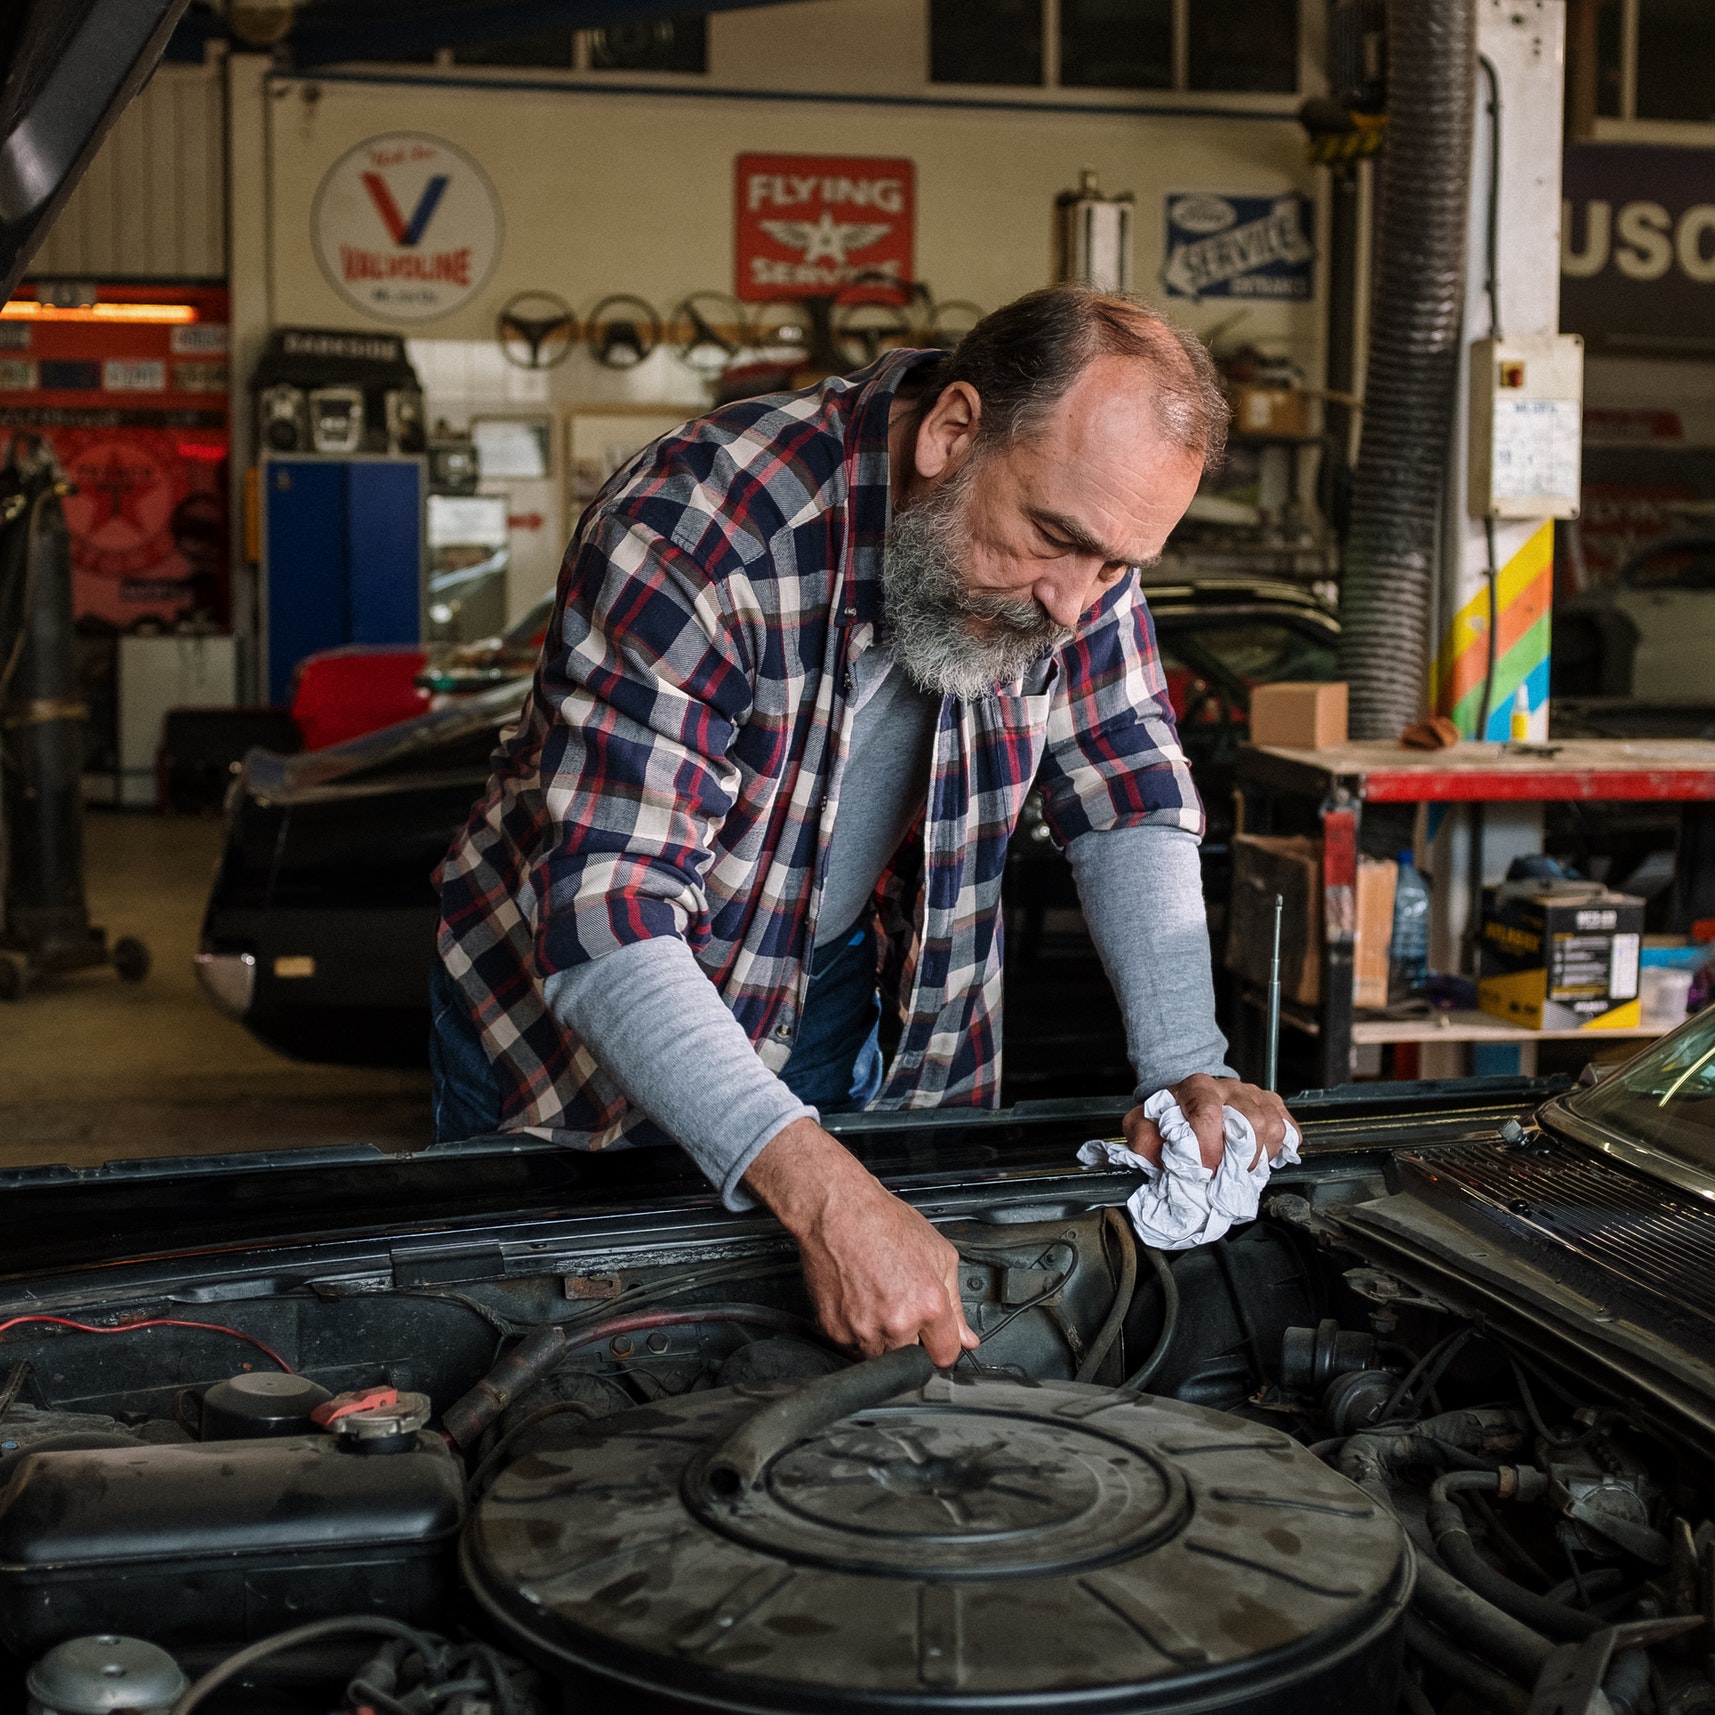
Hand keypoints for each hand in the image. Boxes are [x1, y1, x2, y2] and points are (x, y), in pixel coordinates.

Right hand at [744, 1117, 979, 1366]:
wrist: (837, 1211)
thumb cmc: (884, 1223)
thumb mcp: (938, 1253)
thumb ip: (956, 1303)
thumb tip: (967, 1338)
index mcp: (928, 1305)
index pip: (945, 1356)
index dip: (942, 1345)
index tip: (936, 1339)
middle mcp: (895, 1323)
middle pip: (910, 1360)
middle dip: (911, 1341)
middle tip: (901, 1309)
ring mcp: (862, 1329)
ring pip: (878, 1357)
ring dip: (882, 1339)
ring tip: (878, 1301)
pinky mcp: (834, 1330)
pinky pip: (850, 1345)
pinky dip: (855, 1330)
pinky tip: (859, 1300)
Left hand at [1122, 1073, 1293, 1173]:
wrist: (1188, 1098)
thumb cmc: (1169, 1115)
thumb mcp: (1143, 1124)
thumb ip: (1145, 1140)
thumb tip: (1162, 1158)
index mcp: (1197, 1087)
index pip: (1209, 1115)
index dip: (1209, 1149)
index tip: (1204, 1170)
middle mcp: (1230, 1087)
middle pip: (1252, 1121)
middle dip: (1240, 1158)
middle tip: (1225, 1174)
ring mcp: (1255, 1095)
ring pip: (1273, 1126)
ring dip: (1259, 1156)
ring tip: (1239, 1168)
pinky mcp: (1272, 1105)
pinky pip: (1288, 1129)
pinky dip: (1278, 1149)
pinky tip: (1258, 1156)